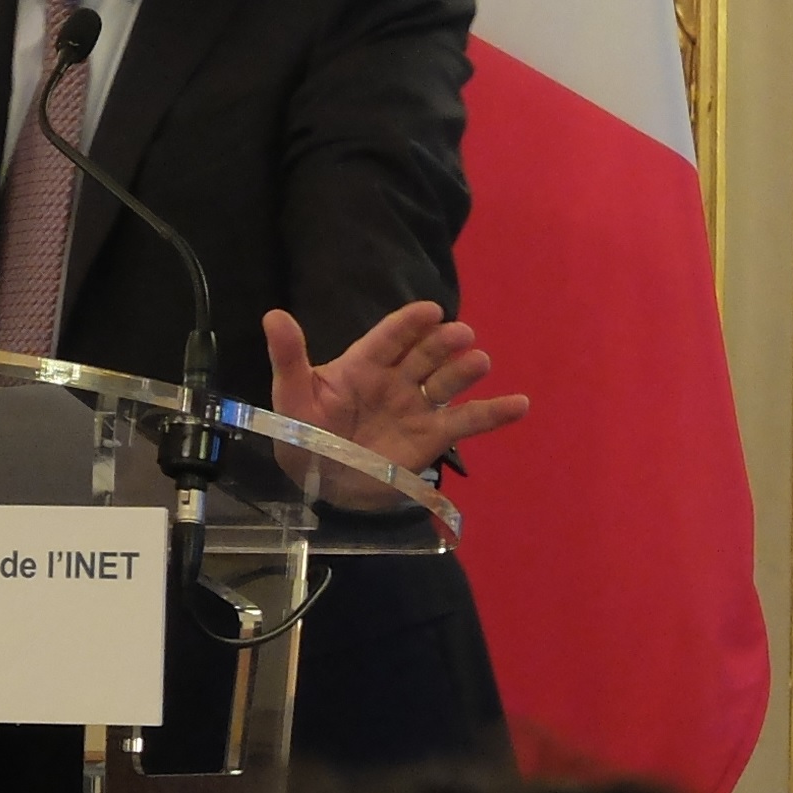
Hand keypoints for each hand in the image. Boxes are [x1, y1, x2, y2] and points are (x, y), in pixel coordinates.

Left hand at [263, 300, 527, 475]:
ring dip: (463, 371)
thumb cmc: (303, 433)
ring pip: (445, 383)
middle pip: (423, 355)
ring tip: (479, 361)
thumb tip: (273, 314)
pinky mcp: (430, 439)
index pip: (388, 338)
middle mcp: (394, 381)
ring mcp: (415, 409)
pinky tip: (519, 404)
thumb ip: (288, 357)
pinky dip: (494, 413)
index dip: (408, 323)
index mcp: (361, 365)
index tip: (430, 310)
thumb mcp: (290, 396)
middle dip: (441, 343)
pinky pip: (466, 423)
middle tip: (460, 334)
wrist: (320, 482)